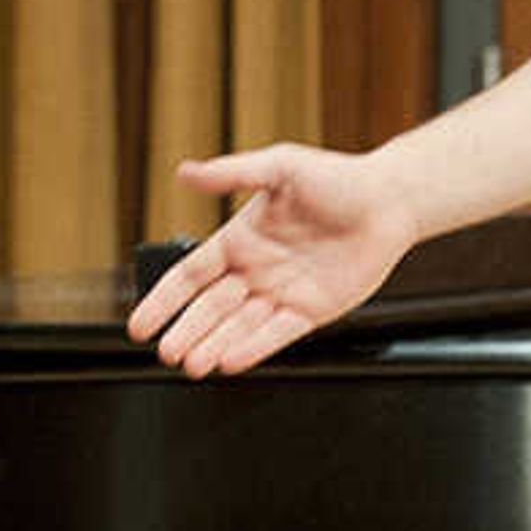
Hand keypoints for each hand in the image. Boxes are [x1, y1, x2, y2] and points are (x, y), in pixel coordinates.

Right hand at [126, 146, 416, 375]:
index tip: (140, 323)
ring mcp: (281, 294)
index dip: (163, 301)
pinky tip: (232, 360)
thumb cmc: (337, 178)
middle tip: (165, 351)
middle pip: (209, 309)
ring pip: (238, 327)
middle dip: (186, 332)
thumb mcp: (279, 167)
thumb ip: (232, 173)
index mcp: (240, 240)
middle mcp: (256, 271)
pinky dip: (253, 348)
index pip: (190, 277)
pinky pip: (276, 335)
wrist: (390, 200)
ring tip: (192, 363)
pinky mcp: (310, 311)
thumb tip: (184, 172)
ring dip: (213, 345)